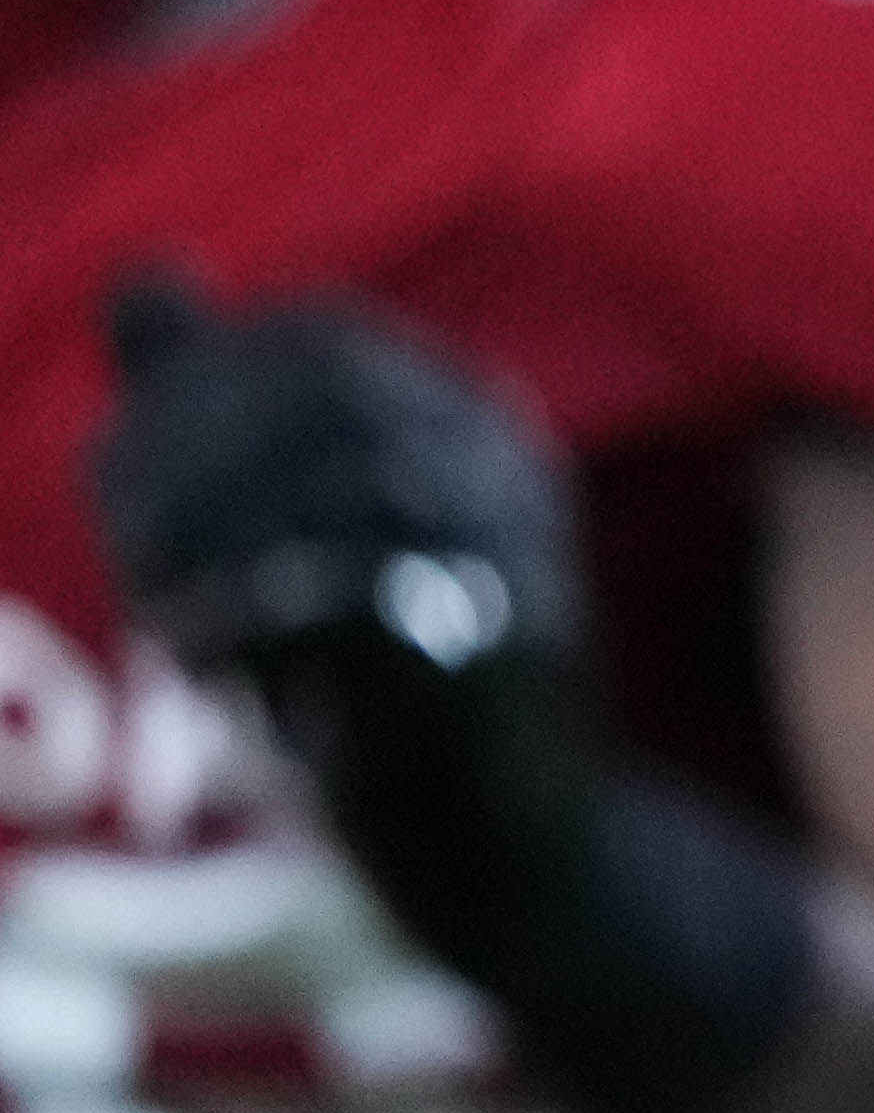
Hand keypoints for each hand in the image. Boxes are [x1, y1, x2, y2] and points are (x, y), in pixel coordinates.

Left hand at [95, 269, 586, 782]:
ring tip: (154, 609)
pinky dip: (250, 621)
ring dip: (214, 541)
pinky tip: (198, 661)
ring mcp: (515, 553)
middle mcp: (510, 467)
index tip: (120, 486)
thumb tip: (144, 272)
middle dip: (197, 464)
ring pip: (341, 484)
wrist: (503, 840)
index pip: (316, 339)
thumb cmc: (381, 677)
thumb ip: (213, 404)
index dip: (195, 394)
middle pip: (329, 397)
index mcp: (472, 419)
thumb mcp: (292, 524)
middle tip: (126, 550)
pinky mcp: (494, 650)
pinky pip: (356, 594)